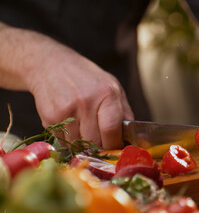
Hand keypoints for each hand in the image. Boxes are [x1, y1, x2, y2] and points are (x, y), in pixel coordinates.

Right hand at [0, 24, 132, 148]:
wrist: (50, 65)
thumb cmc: (86, 78)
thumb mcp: (112, 87)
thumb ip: (124, 112)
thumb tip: (132, 137)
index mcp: (107, 94)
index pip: (112, 130)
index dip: (114, 144)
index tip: (115, 147)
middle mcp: (86, 102)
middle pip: (95, 142)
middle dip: (99, 147)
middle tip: (99, 141)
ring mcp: (67, 110)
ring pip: (78, 145)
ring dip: (82, 144)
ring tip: (83, 129)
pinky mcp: (50, 117)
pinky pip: (63, 142)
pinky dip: (68, 140)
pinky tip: (69, 125)